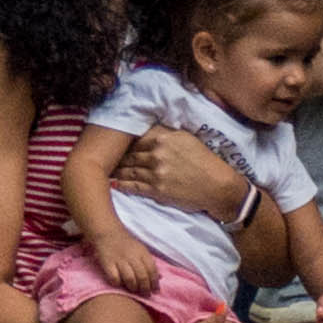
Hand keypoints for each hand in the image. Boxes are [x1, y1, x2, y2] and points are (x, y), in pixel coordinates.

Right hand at [87, 227, 157, 292]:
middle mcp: (132, 256)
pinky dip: (118, 283)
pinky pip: (115, 278)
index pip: (152, 270)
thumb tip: (160, 279)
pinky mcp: (107, 263)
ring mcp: (119, 260)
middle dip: (145, 288)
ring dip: (133, 288)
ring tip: (133, 290)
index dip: (154, 283)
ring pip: (130, 279)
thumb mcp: (141, 250)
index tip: (155, 291)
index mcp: (142, 252)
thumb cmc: (127, 245)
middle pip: (142, 276)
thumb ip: (149, 263)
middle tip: (145, 294)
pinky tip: (119, 283)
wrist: (108, 233)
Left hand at [113, 128, 227, 211]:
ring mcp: (155, 173)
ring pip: (129, 170)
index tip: (117, 145)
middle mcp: (157, 154)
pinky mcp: (156, 190)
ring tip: (106, 170)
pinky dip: (121, 185)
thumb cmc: (204, 160)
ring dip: (117, 170)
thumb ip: (164, 133)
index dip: (125, 142)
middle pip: (129, 154)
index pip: (136, 138)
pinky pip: (133, 187)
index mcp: (163, 138)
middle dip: (117, 157)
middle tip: (105, 158)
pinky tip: (113, 184)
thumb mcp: (186, 138)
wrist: (217, 186)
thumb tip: (146, 132)